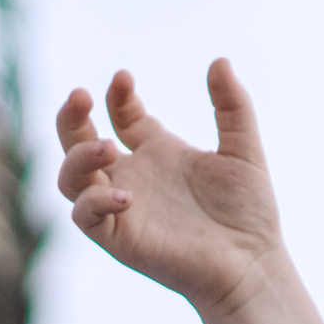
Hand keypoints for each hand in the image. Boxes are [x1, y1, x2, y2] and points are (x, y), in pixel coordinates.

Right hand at [55, 60, 284, 318]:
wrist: (254, 263)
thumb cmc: (249, 213)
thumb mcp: (244, 149)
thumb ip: (233, 106)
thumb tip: (219, 60)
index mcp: (157, 153)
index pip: (120, 116)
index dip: (116, 95)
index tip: (125, 78)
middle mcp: (133, 177)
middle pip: (78, 141)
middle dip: (71, 117)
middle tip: (81, 95)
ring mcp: (121, 207)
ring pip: (70, 178)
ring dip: (77, 157)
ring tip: (106, 146)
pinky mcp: (119, 238)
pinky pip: (85, 217)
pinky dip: (95, 202)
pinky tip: (126, 195)